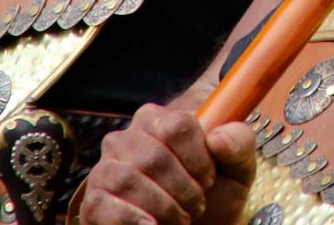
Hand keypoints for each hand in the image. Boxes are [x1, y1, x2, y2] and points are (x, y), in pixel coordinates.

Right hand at [79, 104, 254, 224]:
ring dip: (162, 207)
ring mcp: (106, 169)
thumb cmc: (215, 192)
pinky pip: (103, 206)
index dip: (199, 158)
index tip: (209, 179)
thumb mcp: (237, 166)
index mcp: (160, 119)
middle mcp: (127, 137)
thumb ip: (239, 143)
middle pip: (153, 156)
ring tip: (179, 219)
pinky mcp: (94, 201)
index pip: (178, 125)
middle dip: (183, 190)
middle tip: (196, 206)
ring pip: (127, 179)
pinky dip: (133, 220)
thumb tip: (217, 140)